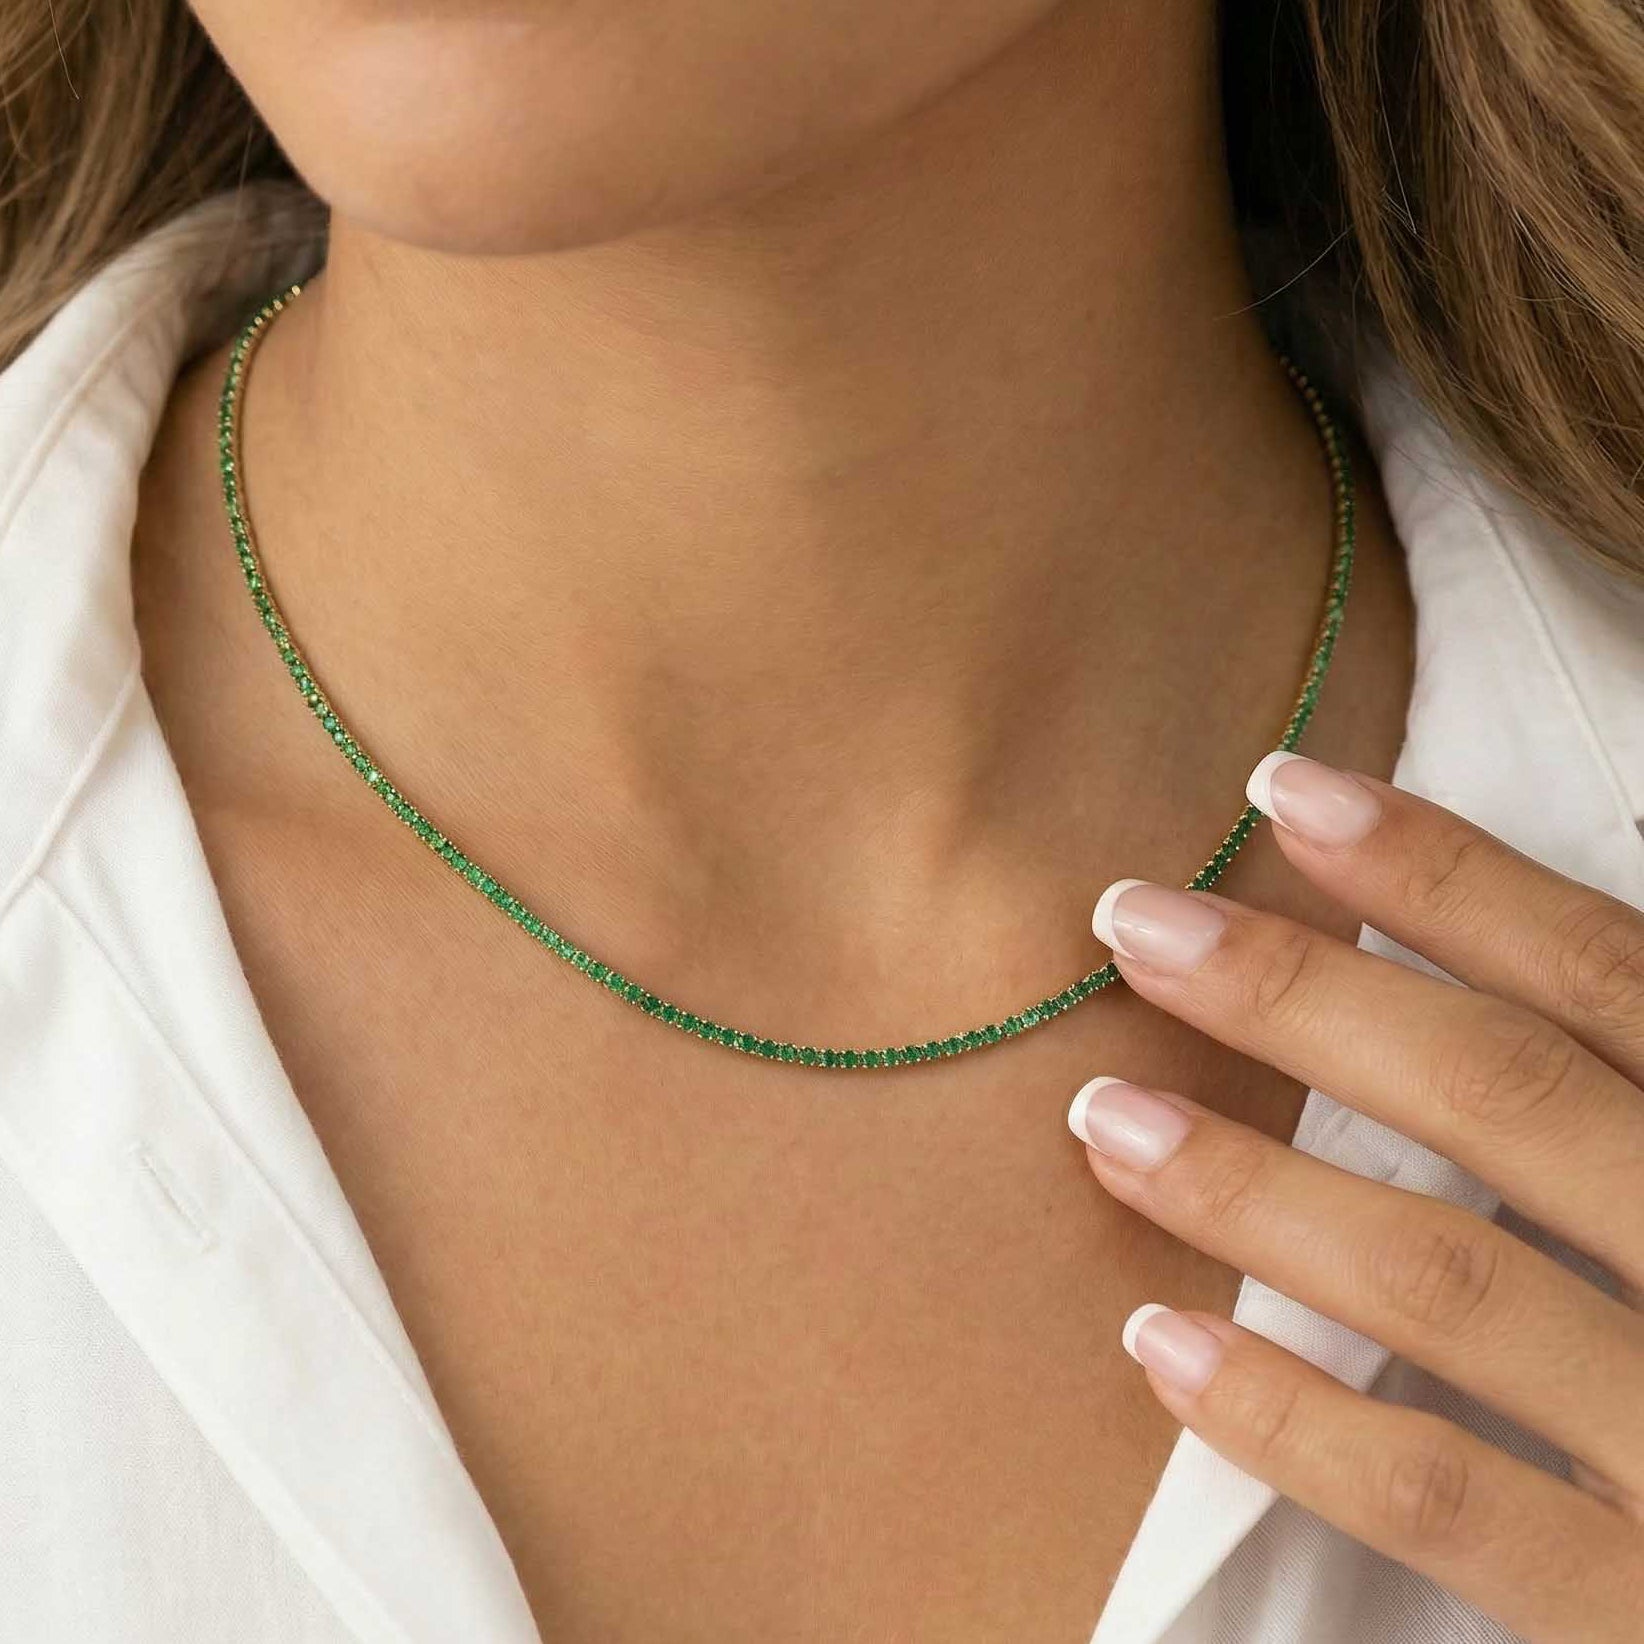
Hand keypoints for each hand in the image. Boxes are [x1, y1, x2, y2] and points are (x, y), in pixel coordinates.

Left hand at [1068, 751, 1643, 1642]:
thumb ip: (1630, 1080)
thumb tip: (1525, 973)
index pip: (1607, 976)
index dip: (1442, 871)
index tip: (1282, 793)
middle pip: (1507, 1097)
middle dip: (1305, 997)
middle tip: (1129, 921)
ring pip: (1452, 1284)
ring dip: (1254, 1189)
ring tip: (1102, 1114)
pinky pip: (1451, 1505)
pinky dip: (1293, 1421)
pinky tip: (1154, 1343)